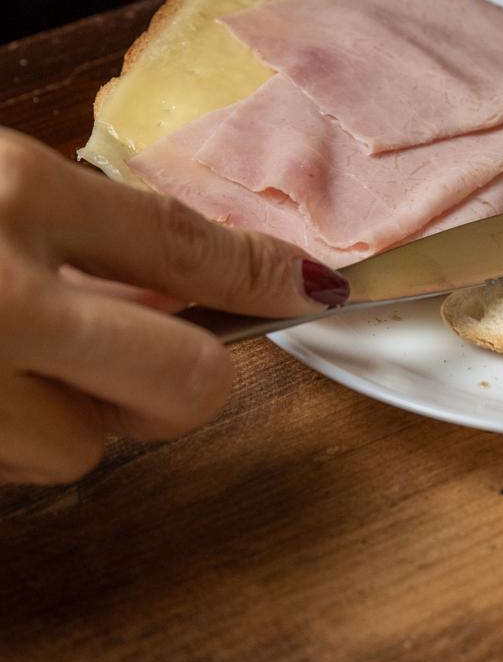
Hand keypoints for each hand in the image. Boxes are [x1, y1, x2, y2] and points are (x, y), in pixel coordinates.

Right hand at [0, 130, 348, 485]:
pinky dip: (11, 436)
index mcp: (18, 195)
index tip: (313, 288)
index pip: (185, 245)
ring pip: (84, 444)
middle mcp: (6, 298)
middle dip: (185, 381)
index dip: (261, 276)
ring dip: (69, 414)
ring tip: (13, 364)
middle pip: (185, 380)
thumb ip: (77, 224)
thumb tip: (170, 284)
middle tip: (148, 358)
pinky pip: (16, 467)